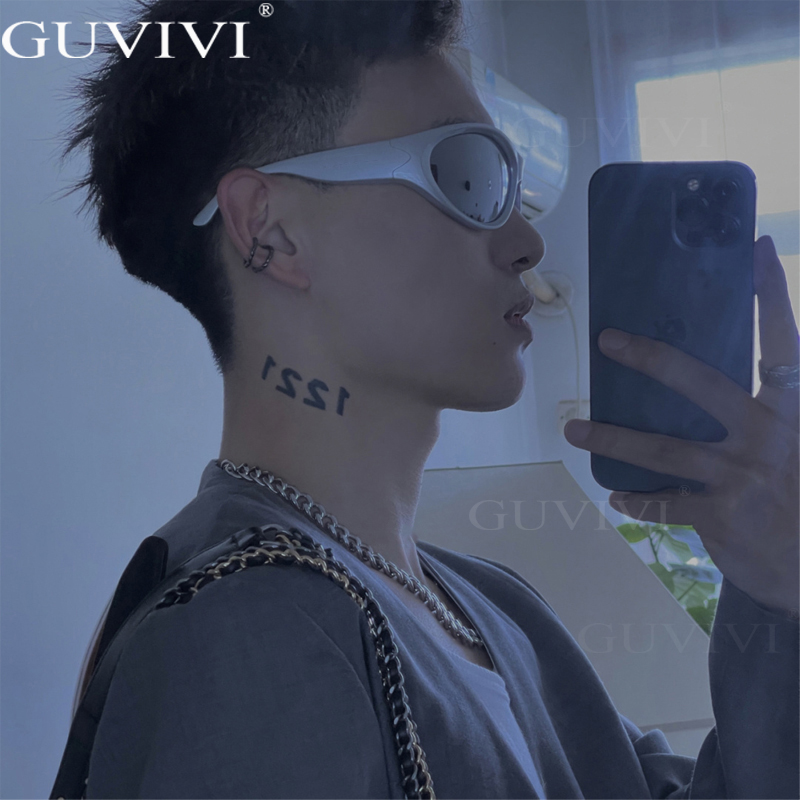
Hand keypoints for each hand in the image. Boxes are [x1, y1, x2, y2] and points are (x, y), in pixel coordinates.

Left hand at [564, 236, 798, 613]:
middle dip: (651, 358)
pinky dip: (639, 502)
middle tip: (607, 340)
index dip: (772, 296)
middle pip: (701, 383)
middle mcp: (768, 434)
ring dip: (613, 439)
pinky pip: (665, 503)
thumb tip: (738, 382)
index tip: (757, 250)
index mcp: (794, 410)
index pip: (783, 343)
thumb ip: (775, 408)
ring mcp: (741, 476)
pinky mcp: (721, 515)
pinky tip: (617, 498)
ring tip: (573, 430)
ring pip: (663, 449)